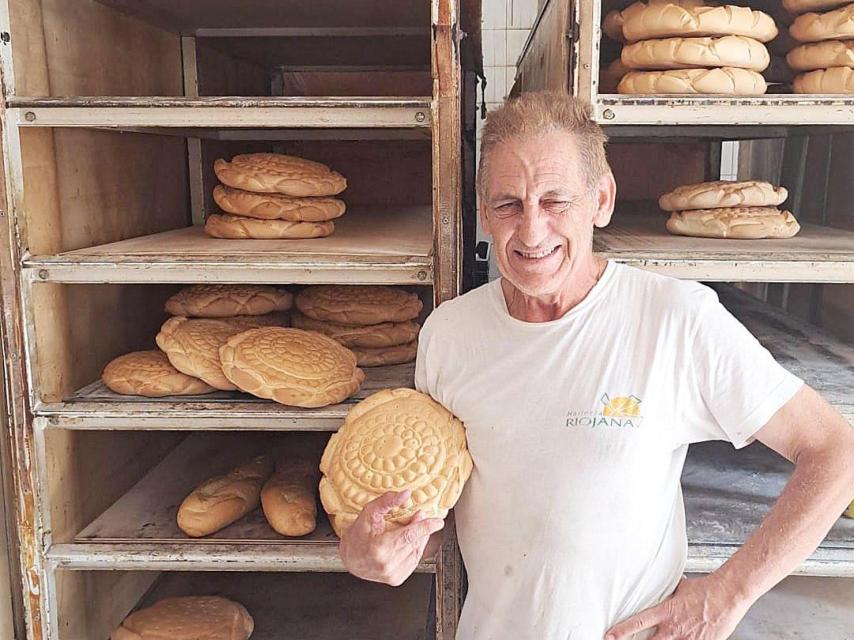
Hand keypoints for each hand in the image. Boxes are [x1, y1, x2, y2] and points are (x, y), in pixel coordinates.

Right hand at [339, 489, 444, 586]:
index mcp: (380, 549)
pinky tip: (407, 541)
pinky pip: (413, 561)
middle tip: (420, 516)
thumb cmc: (358, 535)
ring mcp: (393, 574)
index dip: (426, 527)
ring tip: (411, 527)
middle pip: (414, 542)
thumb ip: (387, 501)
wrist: (349, 558)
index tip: (438, 522)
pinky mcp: (396, 579)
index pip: (410, 536)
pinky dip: (414, 549)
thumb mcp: (369, 513)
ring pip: (416, 552)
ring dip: (418, 538)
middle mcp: (387, 564)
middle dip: (421, 528)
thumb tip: (406, 494)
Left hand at [605, 575, 751, 639]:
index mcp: (666, 612)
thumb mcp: (681, 588)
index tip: (609, 636)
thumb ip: (669, 591)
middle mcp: (674, 628)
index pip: (638, 622)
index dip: (622, 630)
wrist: (728, 594)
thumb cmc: (706, 589)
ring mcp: (688, 639)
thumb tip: (662, 584)